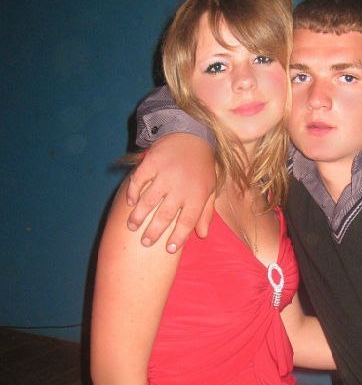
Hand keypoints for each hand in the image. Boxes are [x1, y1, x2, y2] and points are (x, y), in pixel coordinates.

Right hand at [126, 133, 216, 250]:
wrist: (192, 136)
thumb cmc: (201, 168)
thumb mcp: (209, 189)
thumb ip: (205, 213)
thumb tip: (202, 235)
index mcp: (197, 194)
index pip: (187, 221)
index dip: (178, 237)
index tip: (169, 249)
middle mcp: (181, 185)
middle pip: (165, 214)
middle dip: (154, 231)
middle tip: (145, 242)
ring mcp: (165, 173)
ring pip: (149, 200)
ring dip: (139, 215)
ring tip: (132, 227)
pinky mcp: (151, 162)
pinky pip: (139, 180)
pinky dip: (133, 192)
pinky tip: (130, 203)